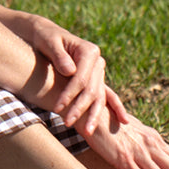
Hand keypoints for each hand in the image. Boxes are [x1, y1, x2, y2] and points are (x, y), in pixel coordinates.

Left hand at [28, 17, 126, 135]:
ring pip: (99, 97)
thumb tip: (71, 71)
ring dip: (94, 115)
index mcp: (89, 51)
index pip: (81, 78)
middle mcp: (98, 62)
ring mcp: (98, 72)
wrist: (47, 36)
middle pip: (91, 90)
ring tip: (87, 132)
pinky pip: (105, 96)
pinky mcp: (95, 80)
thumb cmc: (45, 38)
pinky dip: (114, 109)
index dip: (70, 94)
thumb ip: (59, 55)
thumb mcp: (48, 42)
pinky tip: (123, 122)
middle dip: (80, 108)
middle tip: (67, 123)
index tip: (57, 107)